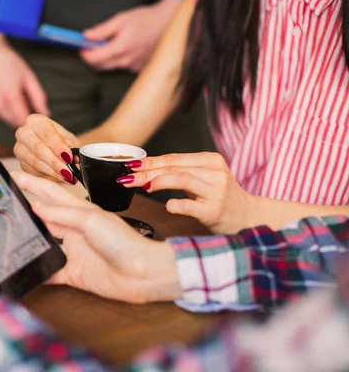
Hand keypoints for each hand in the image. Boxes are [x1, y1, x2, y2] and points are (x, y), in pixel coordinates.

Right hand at [0, 17, 48, 126]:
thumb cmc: (8, 61)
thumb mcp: (28, 76)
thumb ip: (38, 97)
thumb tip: (46, 112)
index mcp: (10, 97)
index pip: (23, 121)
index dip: (30, 119)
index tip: (35, 114)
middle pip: (14, 123)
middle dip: (21, 116)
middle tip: (25, 102)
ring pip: (4, 119)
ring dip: (11, 113)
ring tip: (12, 96)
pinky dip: (1, 108)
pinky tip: (2, 94)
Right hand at [13, 172, 180, 302]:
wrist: (142, 273)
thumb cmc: (124, 242)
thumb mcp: (92, 221)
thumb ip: (62, 214)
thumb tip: (36, 207)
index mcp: (80, 211)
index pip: (50, 193)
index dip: (32, 183)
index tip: (13, 175)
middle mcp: (74, 229)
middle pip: (43, 218)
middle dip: (24, 212)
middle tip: (1, 207)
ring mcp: (73, 251)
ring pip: (43, 244)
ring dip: (27, 241)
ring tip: (6, 237)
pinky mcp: (73, 272)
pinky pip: (49, 271)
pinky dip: (37, 271)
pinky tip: (22, 270)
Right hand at [14, 114, 80, 183]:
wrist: (51, 147)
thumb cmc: (60, 141)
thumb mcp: (68, 140)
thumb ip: (71, 147)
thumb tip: (75, 157)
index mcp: (36, 121)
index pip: (46, 132)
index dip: (58, 146)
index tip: (68, 157)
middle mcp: (24, 133)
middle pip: (38, 148)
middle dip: (55, 162)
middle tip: (68, 171)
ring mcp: (19, 149)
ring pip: (35, 162)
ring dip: (53, 172)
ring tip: (67, 177)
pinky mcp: (20, 163)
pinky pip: (33, 172)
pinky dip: (48, 176)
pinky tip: (59, 178)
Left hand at [81, 0, 178, 71]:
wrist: (167, 24)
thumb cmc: (145, 19)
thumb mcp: (120, 19)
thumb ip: (101, 30)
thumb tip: (86, 36)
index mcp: (119, 48)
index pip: (93, 60)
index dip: (84, 54)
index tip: (82, 48)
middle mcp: (126, 62)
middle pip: (100, 67)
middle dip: (93, 58)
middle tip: (93, 46)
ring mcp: (133, 67)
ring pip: (112, 67)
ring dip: (107, 58)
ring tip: (115, 44)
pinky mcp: (139, 69)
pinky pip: (123, 67)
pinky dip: (120, 60)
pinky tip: (128, 49)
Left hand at [117, 153, 256, 233]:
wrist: (248, 217)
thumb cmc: (220, 198)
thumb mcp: (203, 178)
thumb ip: (180, 172)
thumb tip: (144, 171)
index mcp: (210, 160)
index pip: (173, 158)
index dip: (150, 162)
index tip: (130, 165)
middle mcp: (214, 172)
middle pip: (173, 168)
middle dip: (146, 173)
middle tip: (127, 179)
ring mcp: (216, 191)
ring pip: (181, 179)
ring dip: (158, 182)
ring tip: (143, 187)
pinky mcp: (214, 210)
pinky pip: (188, 205)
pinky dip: (174, 204)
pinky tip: (167, 206)